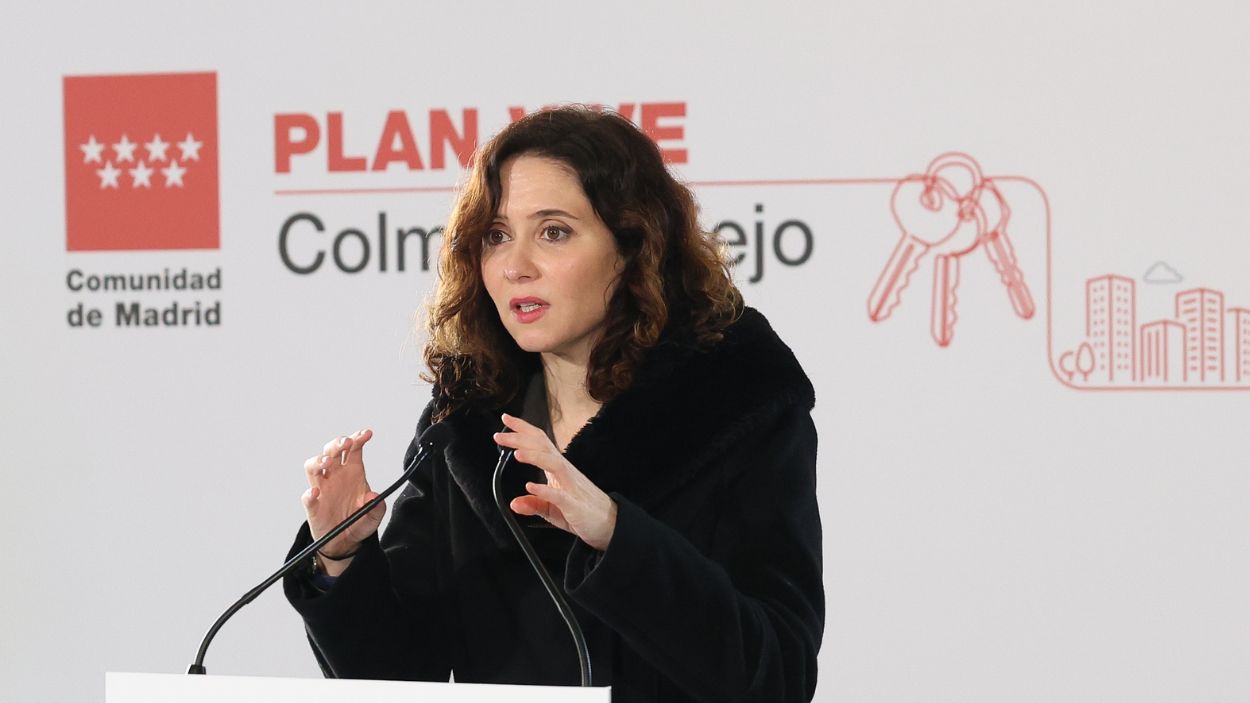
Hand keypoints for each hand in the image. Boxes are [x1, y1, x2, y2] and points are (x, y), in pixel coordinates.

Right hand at [300, 429, 383, 572]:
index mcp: (353, 472)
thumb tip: (374, 497)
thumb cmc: (358, 522)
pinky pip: (307, 498)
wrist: (345, 542)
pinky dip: (309, 494)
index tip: (366, 434)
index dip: (358, 438)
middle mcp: (335, 475)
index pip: (353, 449)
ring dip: (319, 460)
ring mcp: (322, 489)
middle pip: (331, 451)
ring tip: (328, 462)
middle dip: (337, 443)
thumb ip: (377, 508)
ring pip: (313, 466)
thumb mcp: (374, 517)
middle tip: (347, 443)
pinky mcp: (313, 506)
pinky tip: (315, 493)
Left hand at [493, 414, 617, 550]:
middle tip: (500, 434)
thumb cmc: (582, 511)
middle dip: (521, 438)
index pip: (539, 442)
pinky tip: (531, 486)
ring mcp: (571, 486)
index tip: (506, 419)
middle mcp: (564, 472)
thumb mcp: (552, 509)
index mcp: (558, 469)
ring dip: (534, 457)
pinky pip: (559, 495)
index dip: (523, 429)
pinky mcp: (574, 504)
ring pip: (553, 463)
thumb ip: (533, 504)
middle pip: (543, 447)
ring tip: (516, 453)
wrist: (610, 525)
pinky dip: (544, 490)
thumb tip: (514, 503)